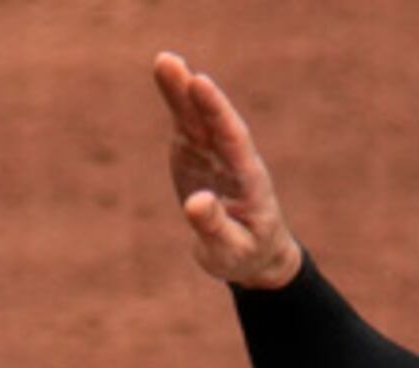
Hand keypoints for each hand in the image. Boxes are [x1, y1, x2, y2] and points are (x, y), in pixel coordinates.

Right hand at [153, 51, 302, 288]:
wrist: (254, 254)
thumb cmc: (245, 256)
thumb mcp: (230, 251)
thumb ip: (214, 229)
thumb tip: (196, 202)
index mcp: (249, 182)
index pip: (232, 140)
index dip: (217, 112)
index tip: (201, 85)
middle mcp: (233, 160)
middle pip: (213, 121)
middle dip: (196, 94)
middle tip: (172, 62)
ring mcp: (214, 154)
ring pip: (197, 117)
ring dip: (181, 89)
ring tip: (164, 60)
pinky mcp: (197, 154)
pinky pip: (186, 123)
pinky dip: (176, 100)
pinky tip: (165, 74)